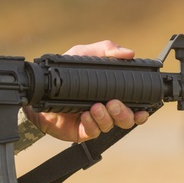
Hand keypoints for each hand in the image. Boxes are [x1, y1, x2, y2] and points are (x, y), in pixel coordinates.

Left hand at [23, 40, 149, 142]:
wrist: (41, 88)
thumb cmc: (63, 73)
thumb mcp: (84, 54)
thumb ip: (105, 49)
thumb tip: (129, 53)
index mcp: (110, 93)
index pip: (133, 106)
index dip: (141, 110)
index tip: (143, 108)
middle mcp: (105, 109)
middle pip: (126, 119)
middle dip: (124, 113)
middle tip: (113, 102)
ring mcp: (93, 121)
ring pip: (111, 126)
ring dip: (107, 117)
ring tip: (96, 107)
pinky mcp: (80, 131)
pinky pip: (92, 132)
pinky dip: (92, 124)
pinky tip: (86, 115)